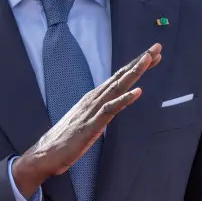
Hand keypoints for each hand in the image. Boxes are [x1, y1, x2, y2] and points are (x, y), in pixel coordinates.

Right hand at [12, 44, 161, 197]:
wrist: (45, 153)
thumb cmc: (66, 139)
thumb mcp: (86, 121)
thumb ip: (97, 111)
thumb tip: (109, 107)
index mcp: (93, 98)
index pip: (117, 78)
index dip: (135, 66)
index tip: (152, 55)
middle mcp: (93, 99)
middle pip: (120, 77)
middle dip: (139, 62)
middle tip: (156, 47)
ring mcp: (92, 110)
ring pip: (117, 87)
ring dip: (134, 73)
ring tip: (149, 59)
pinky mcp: (91, 125)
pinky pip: (110, 109)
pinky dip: (124, 99)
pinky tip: (137, 91)